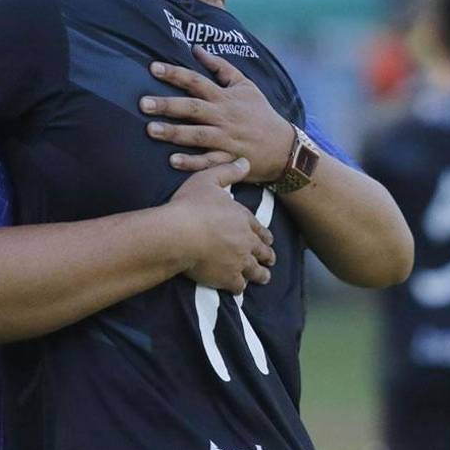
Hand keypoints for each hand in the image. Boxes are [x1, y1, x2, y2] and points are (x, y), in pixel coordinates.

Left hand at [141, 46, 294, 182]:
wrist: (284, 146)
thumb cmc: (260, 113)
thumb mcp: (245, 84)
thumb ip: (220, 67)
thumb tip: (197, 49)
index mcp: (225, 97)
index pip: (197, 81)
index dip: (175, 74)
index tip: (153, 68)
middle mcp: (223, 116)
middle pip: (193, 108)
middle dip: (168, 105)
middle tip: (143, 103)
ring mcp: (226, 139)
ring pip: (197, 135)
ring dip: (174, 133)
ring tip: (150, 130)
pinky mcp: (228, 159)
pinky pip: (208, 161)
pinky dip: (191, 162)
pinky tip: (172, 160)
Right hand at [167, 158, 275, 293]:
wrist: (179, 233)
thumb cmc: (191, 204)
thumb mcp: (208, 179)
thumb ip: (228, 171)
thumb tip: (245, 161)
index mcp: (242, 218)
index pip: (259, 229)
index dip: (264, 235)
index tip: (269, 240)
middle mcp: (245, 241)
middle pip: (262, 251)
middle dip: (267, 256)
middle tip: (270, 260)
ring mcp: (238, 261)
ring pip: (255, 271)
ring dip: (260, 274)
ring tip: (263, 277)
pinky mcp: (227, 277)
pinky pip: (238, 286)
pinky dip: (239, 287)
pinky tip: (238, 289)